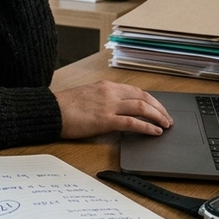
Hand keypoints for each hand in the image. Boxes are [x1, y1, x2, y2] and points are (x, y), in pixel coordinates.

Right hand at [53, 81, 172, 138]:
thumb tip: (116, 110)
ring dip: (158, 116)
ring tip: (165, 125)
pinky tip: (154, 132)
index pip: (136, 90)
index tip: (158, 108)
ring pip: (142, 107)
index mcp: (106, 86)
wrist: (51, 111)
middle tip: (168, 118)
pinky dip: (147, 127)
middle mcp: (110, 92)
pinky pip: (132, 122)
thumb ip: (103, 99)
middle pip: (143, 97)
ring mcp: (108, 105)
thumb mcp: (87, 96)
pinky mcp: (105, 120)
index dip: (151, 100)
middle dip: (159, 108)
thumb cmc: (64, 106)